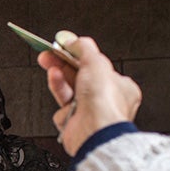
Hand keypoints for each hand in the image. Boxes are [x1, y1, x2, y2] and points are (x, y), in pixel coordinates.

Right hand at [37, 34, 141, 155]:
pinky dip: (59, 98)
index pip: (97, 66)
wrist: (93, 130)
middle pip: (80, 77)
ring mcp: (89, 113)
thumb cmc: (104, 103)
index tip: (65, 47)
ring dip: (59, 78)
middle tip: (49, 54)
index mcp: (120, 87)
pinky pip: (61, 108)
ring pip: (69, 91)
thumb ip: (84, 48)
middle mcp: (106, 101)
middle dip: (63, 64)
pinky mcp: (74, 124)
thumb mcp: (96, 62)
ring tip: (50, 67)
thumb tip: (74, 40)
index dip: (80, 55)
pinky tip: (60, 93)